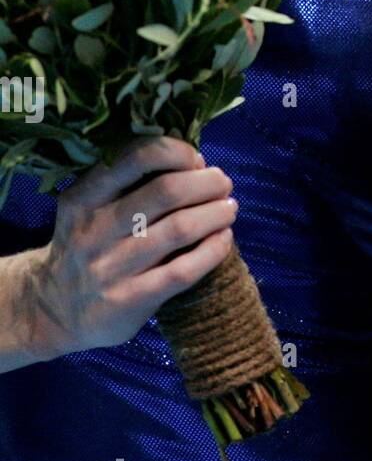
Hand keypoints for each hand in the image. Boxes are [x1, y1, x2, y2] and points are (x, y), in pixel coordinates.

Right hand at [26, 135, 237, 359]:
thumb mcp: (90, 206)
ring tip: (229, 208)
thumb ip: (129, 181)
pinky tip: (223, 239)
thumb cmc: (90, 244)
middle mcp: (93, 230)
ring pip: (180, 229)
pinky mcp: (128, 300)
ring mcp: (110, 268)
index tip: (196, 160)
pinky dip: (213, 250)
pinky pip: (183, 271)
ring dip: (216, 213)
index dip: (179, 151)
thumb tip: (196, 160)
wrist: (54, 309)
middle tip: (222, 183)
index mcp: (83, 197)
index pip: (138, 157)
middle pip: (166, 191)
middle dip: (206, 182)